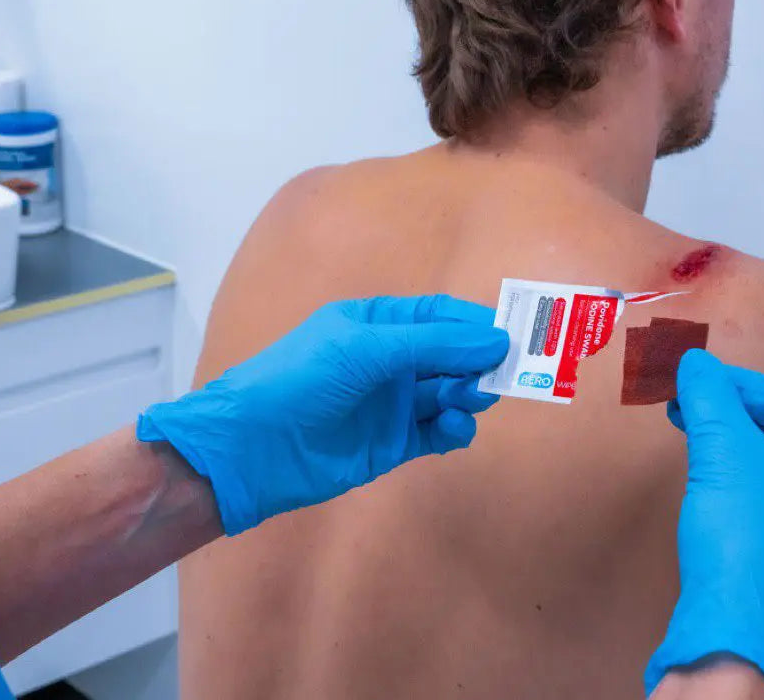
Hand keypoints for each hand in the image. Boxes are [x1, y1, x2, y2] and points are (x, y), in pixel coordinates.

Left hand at [136, 295, 507, 534]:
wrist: (252, 449)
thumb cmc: (301, 379)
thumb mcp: (366, 349)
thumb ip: (432, 344)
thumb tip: (496, 339)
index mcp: (379, 323)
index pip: (440, 315)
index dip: (474, 323)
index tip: (512, 334)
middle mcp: (390, 360)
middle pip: (451, 355)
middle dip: (477, 361)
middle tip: (501, 372)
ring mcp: (392, 403)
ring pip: (449, 393)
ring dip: (468, 393)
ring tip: (471, 398)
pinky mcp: (393, 444)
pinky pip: (438, 432)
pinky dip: (455, 428)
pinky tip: (456, 426)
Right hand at [645, 350, 763, 699]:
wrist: (737, 641)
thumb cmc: (744, 537)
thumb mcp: (723, 451)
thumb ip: (710, 396)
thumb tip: (694, 361)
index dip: (745, 385)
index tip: (700, 382)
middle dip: (736, 419)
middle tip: (689, 408)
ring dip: (736, 455)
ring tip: (693, 445)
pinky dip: (742, 495)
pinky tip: (711, 495)